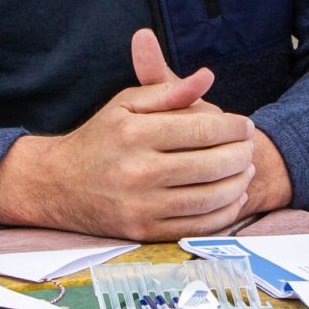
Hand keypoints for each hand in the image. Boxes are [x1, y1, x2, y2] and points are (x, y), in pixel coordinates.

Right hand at [0, 31, 255, 239]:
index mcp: (135, 133)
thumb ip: (168, 90)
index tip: (245, 124)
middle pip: (213, 163)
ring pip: (211, 197)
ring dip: (239, 183)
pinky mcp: (144, 232)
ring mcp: (142, 205)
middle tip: (251, 147)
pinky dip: (225, 212)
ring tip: (246, 169)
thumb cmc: (99, 138)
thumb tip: (207, 77)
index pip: (203, 128)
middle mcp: (138, 171)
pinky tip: (233, 196)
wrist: (57, 185)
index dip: (234, 126)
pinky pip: (199, 226)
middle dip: (242, 153)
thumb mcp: (126, 103)